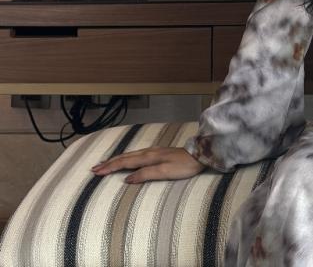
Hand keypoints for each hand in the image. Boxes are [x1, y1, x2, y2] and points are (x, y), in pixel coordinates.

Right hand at [90, 145, 206, 183]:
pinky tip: (125, 160)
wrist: (199, 155)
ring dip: (115, 159)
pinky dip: (125, 158)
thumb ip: (145, 174)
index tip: (96, 172)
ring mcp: (152, 152)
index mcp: (148, 157)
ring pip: (129, 155)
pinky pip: (135, 155)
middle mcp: (148, 153)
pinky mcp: (157, 154)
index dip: (110, 167)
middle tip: (94, 168)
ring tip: (105, 163)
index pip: (124, 162)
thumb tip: (127, 179)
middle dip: (108, 163)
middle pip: (124, 157)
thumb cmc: (183, 166)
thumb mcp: (164, 172)